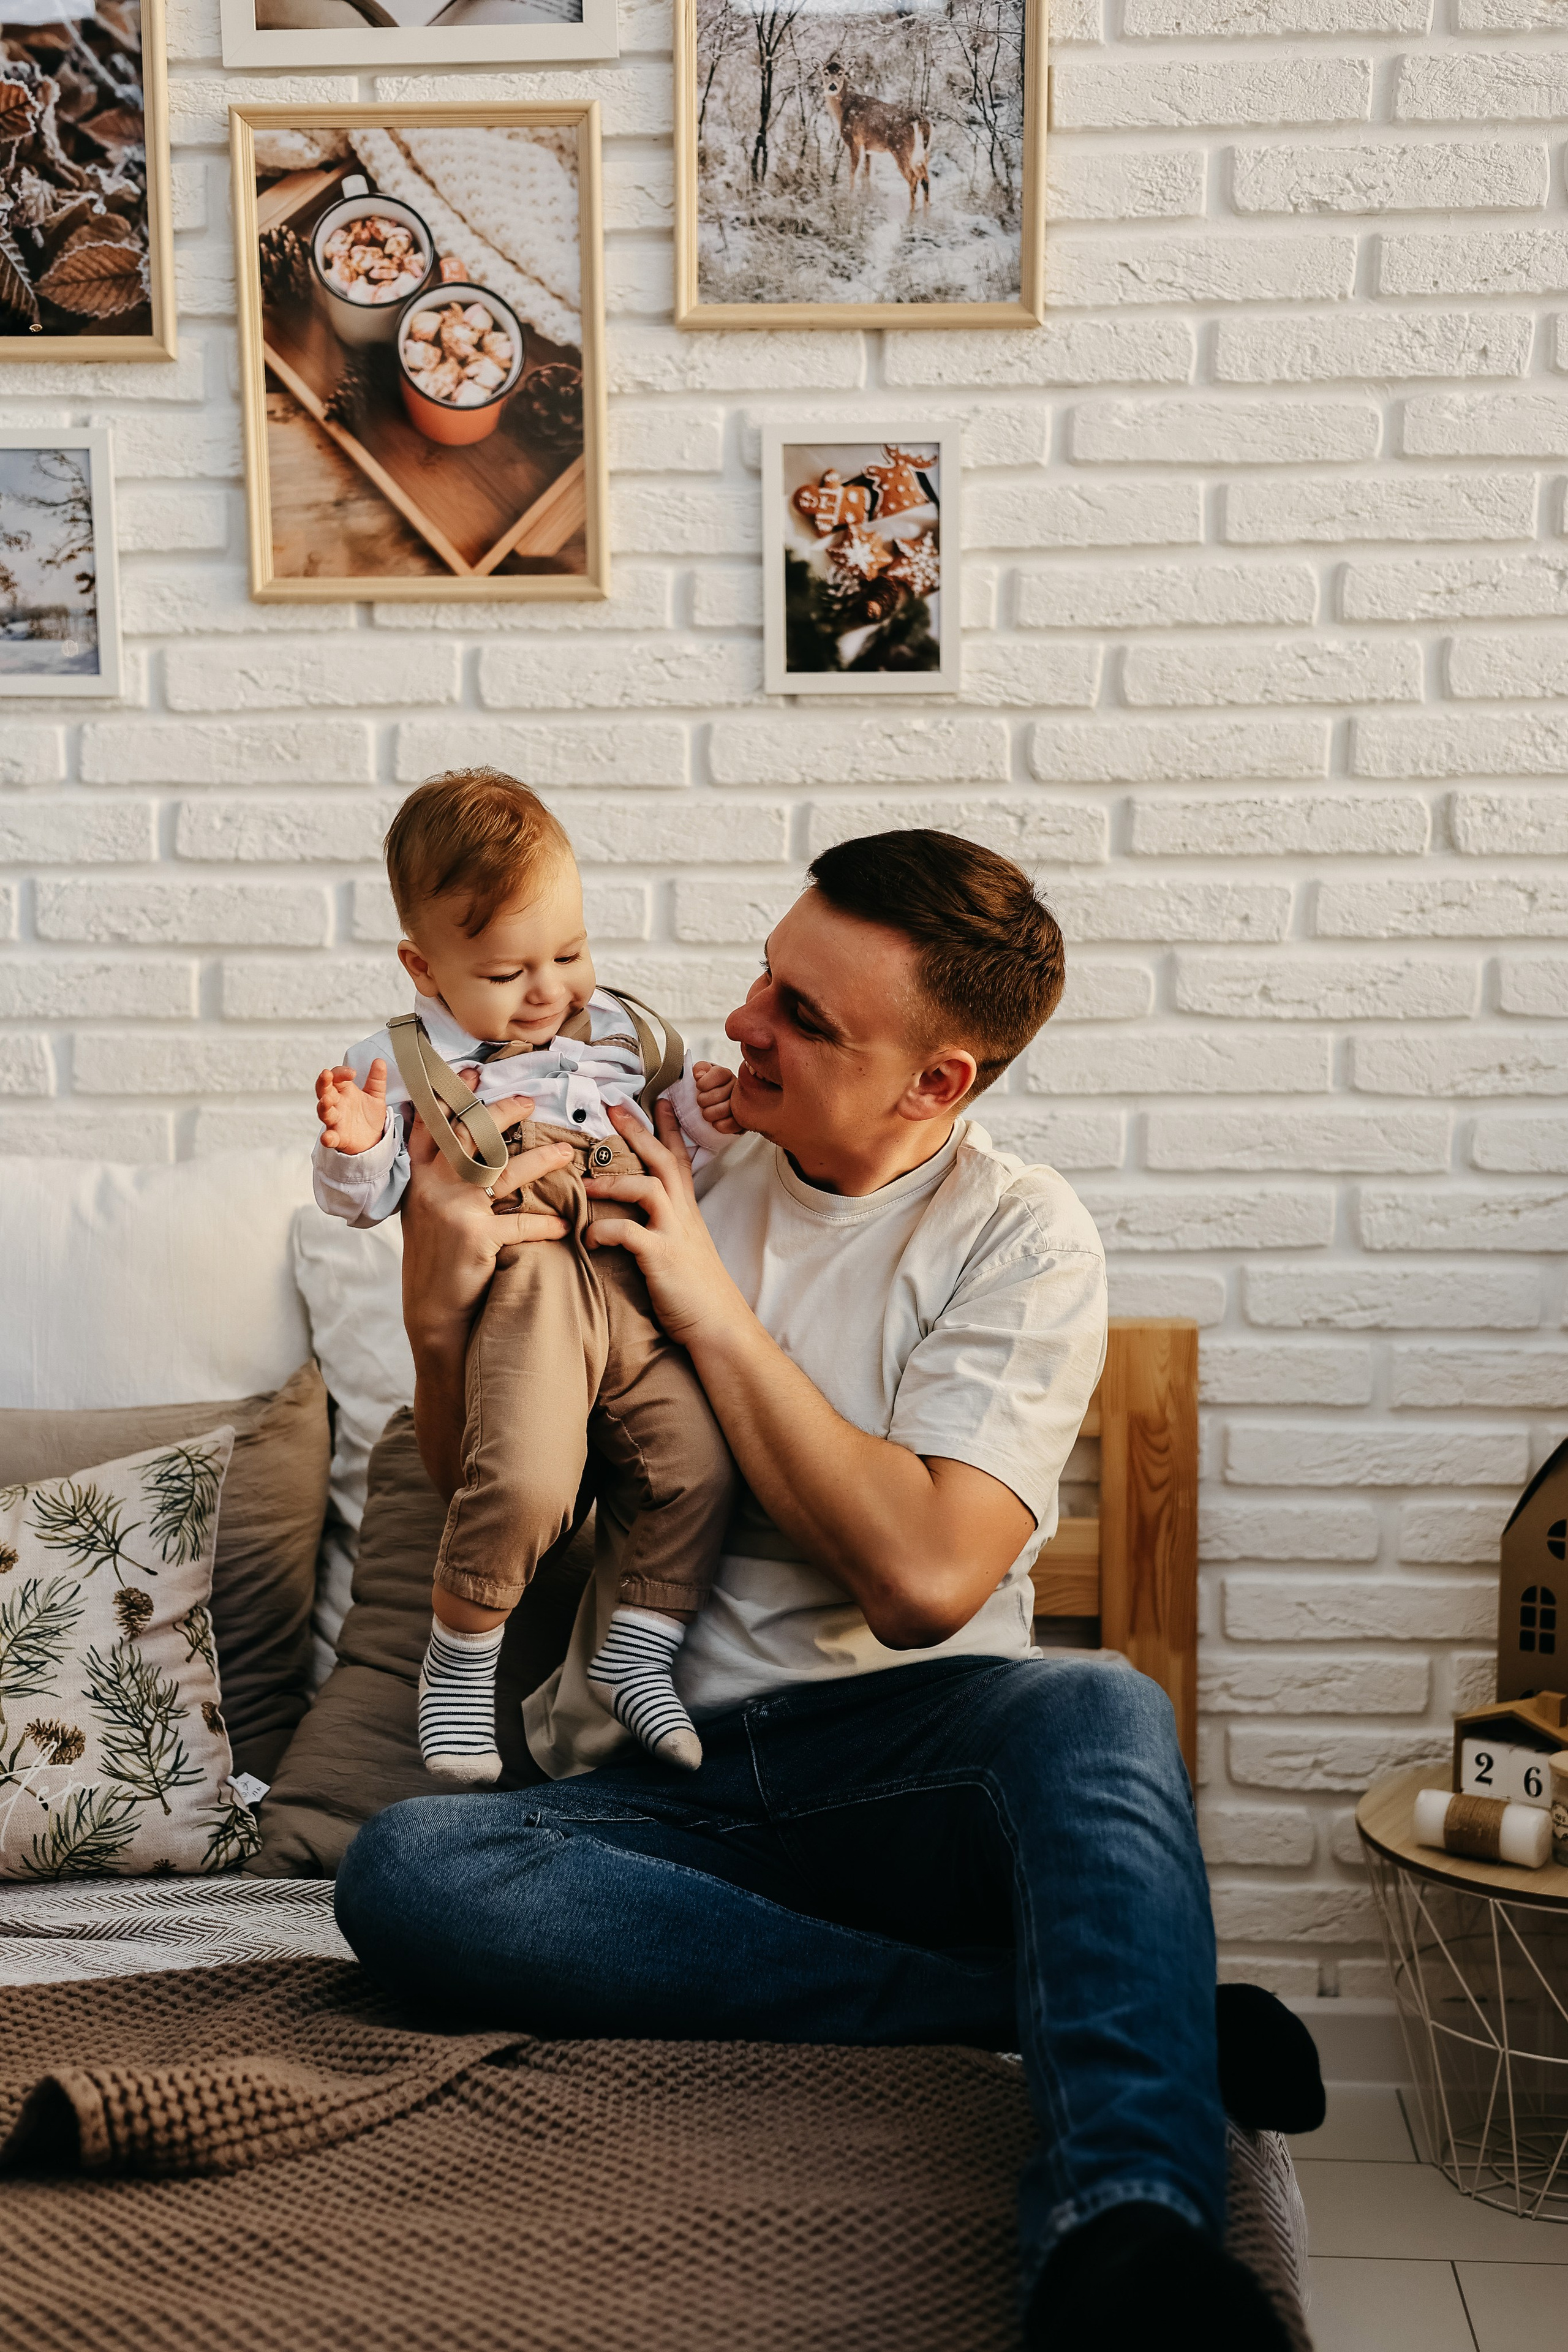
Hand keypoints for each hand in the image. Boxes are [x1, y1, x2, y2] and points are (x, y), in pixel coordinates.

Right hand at [316, 1058, 388, 1154]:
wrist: (374, 1139)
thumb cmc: (369, 1116)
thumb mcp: (376, 1095)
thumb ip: (377, 1079)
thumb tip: (380, 1061)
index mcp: (345, 1091)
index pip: (336, 1077)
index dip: (341, 1072)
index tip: (353, 1073)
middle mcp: (337, 1104)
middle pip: (324, 1091)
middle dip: (323, 1083)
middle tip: (326, 1074)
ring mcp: (336, 1121)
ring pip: (324, 1112)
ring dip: (323, 1106)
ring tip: (326, 1100)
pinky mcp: (339, 1137)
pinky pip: (331, 1138)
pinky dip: (328, 1138)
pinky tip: (328, 1137)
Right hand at [399, 1093, 571, 1354]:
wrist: (433, 1314)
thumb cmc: (437, 1262)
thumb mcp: (428, 1214)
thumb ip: (441, 1180)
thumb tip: (469, 1149)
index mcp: (418, 1178)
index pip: (430, 1126)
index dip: (448, 1096)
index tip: (470, 1072)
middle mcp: (431, 1187)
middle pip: (468, 1134)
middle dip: (499, 1113)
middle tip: (529, 1101)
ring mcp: (451, 1209)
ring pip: (502, 1170)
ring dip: (540, 1159)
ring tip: (567, 1153)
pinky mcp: (474, 1236)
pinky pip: (520, 1222)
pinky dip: (545, 1224)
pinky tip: (564, 1226)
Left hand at [583, 1099, 748, 1346]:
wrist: (720, 1327)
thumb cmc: (697, 1294)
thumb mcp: (684, 1250)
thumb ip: (665, 1228)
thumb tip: (638, 1218)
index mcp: (687, 1211)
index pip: (680, 1158)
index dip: (669, 1128)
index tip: (658, 1099)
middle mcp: (683, 1215)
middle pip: (663, 1159)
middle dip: (638, 1130)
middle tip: (613, 1107)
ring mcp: (675, 1234)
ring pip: (648, 1186)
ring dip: (613, 1179)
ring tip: (585, 1183)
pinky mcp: (662, 1257)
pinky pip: (628, 1231)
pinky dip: (604, 1229)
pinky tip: (590, 1237)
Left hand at [692, 1060, 741, 1135]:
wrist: (709, 1110)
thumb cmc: (704, 1091)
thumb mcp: (700, 1076)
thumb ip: (699, 1069)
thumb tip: (699, 1074)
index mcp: (726, 1075)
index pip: (719, 1073)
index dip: (704, 1082)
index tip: (699, 1087)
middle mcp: (737, 1087)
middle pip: (718, 1094)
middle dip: (703, 1100)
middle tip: (701, 1103)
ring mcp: (742, 1104)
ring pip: (726, 1109)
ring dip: (710, 1113)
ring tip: (706, 1113)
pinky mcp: (743, 1121)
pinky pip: (732, 1124)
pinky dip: (720, 1125)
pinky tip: (715, 1122)